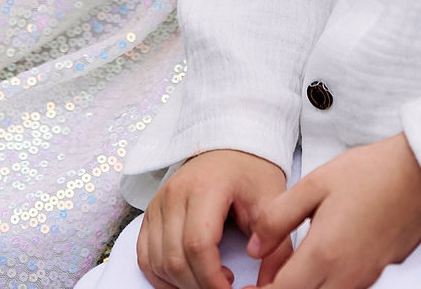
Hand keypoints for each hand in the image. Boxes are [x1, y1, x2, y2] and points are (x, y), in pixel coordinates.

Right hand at [139, 150, 290, 288]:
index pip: (198, 245)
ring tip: (209, 281)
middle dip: (198, 286)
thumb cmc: (252, 173)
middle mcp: (174, 194)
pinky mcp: (151, 212)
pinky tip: (186, 279)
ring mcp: (158, 202)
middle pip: (175, 258)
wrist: (232, 147)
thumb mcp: (273, 202)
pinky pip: (144, 255)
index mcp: (206, 188)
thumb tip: (265, 285)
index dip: (212, 278)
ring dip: (181, 284)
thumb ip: (276, 244)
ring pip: (157, 261)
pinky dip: (161, 276)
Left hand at [247, 134, 420, 288]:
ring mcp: (364, 278)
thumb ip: (277, 218)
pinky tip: (315, 269)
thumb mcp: (315, 184)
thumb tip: (255, 247)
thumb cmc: (372, 173)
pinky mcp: (378, 274)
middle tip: (262, 282)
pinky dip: (323, 286)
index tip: (244, 287)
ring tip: (286, 273)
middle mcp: (345, 275)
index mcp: (324, 254)